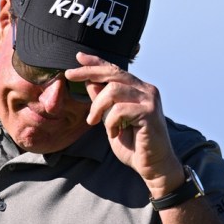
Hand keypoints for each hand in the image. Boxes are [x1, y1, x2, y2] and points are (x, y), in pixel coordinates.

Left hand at [65, 52, 184, 197]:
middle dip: (89, 72)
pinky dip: (111, 122)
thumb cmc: (134, 145)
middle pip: (113, 73)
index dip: (97, 62)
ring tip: (94, 122)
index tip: (79, 57)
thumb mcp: (112, 120)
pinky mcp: (149, 113)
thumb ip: (104, 102)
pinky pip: (120, 110)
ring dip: (98, 107)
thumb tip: (90, 82)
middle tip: (69, 76)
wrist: (153, 166)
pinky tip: (114, 133)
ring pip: (113, 90)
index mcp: (139, 89)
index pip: (115, 69)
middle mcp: (146, 90)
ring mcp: (150, 100)